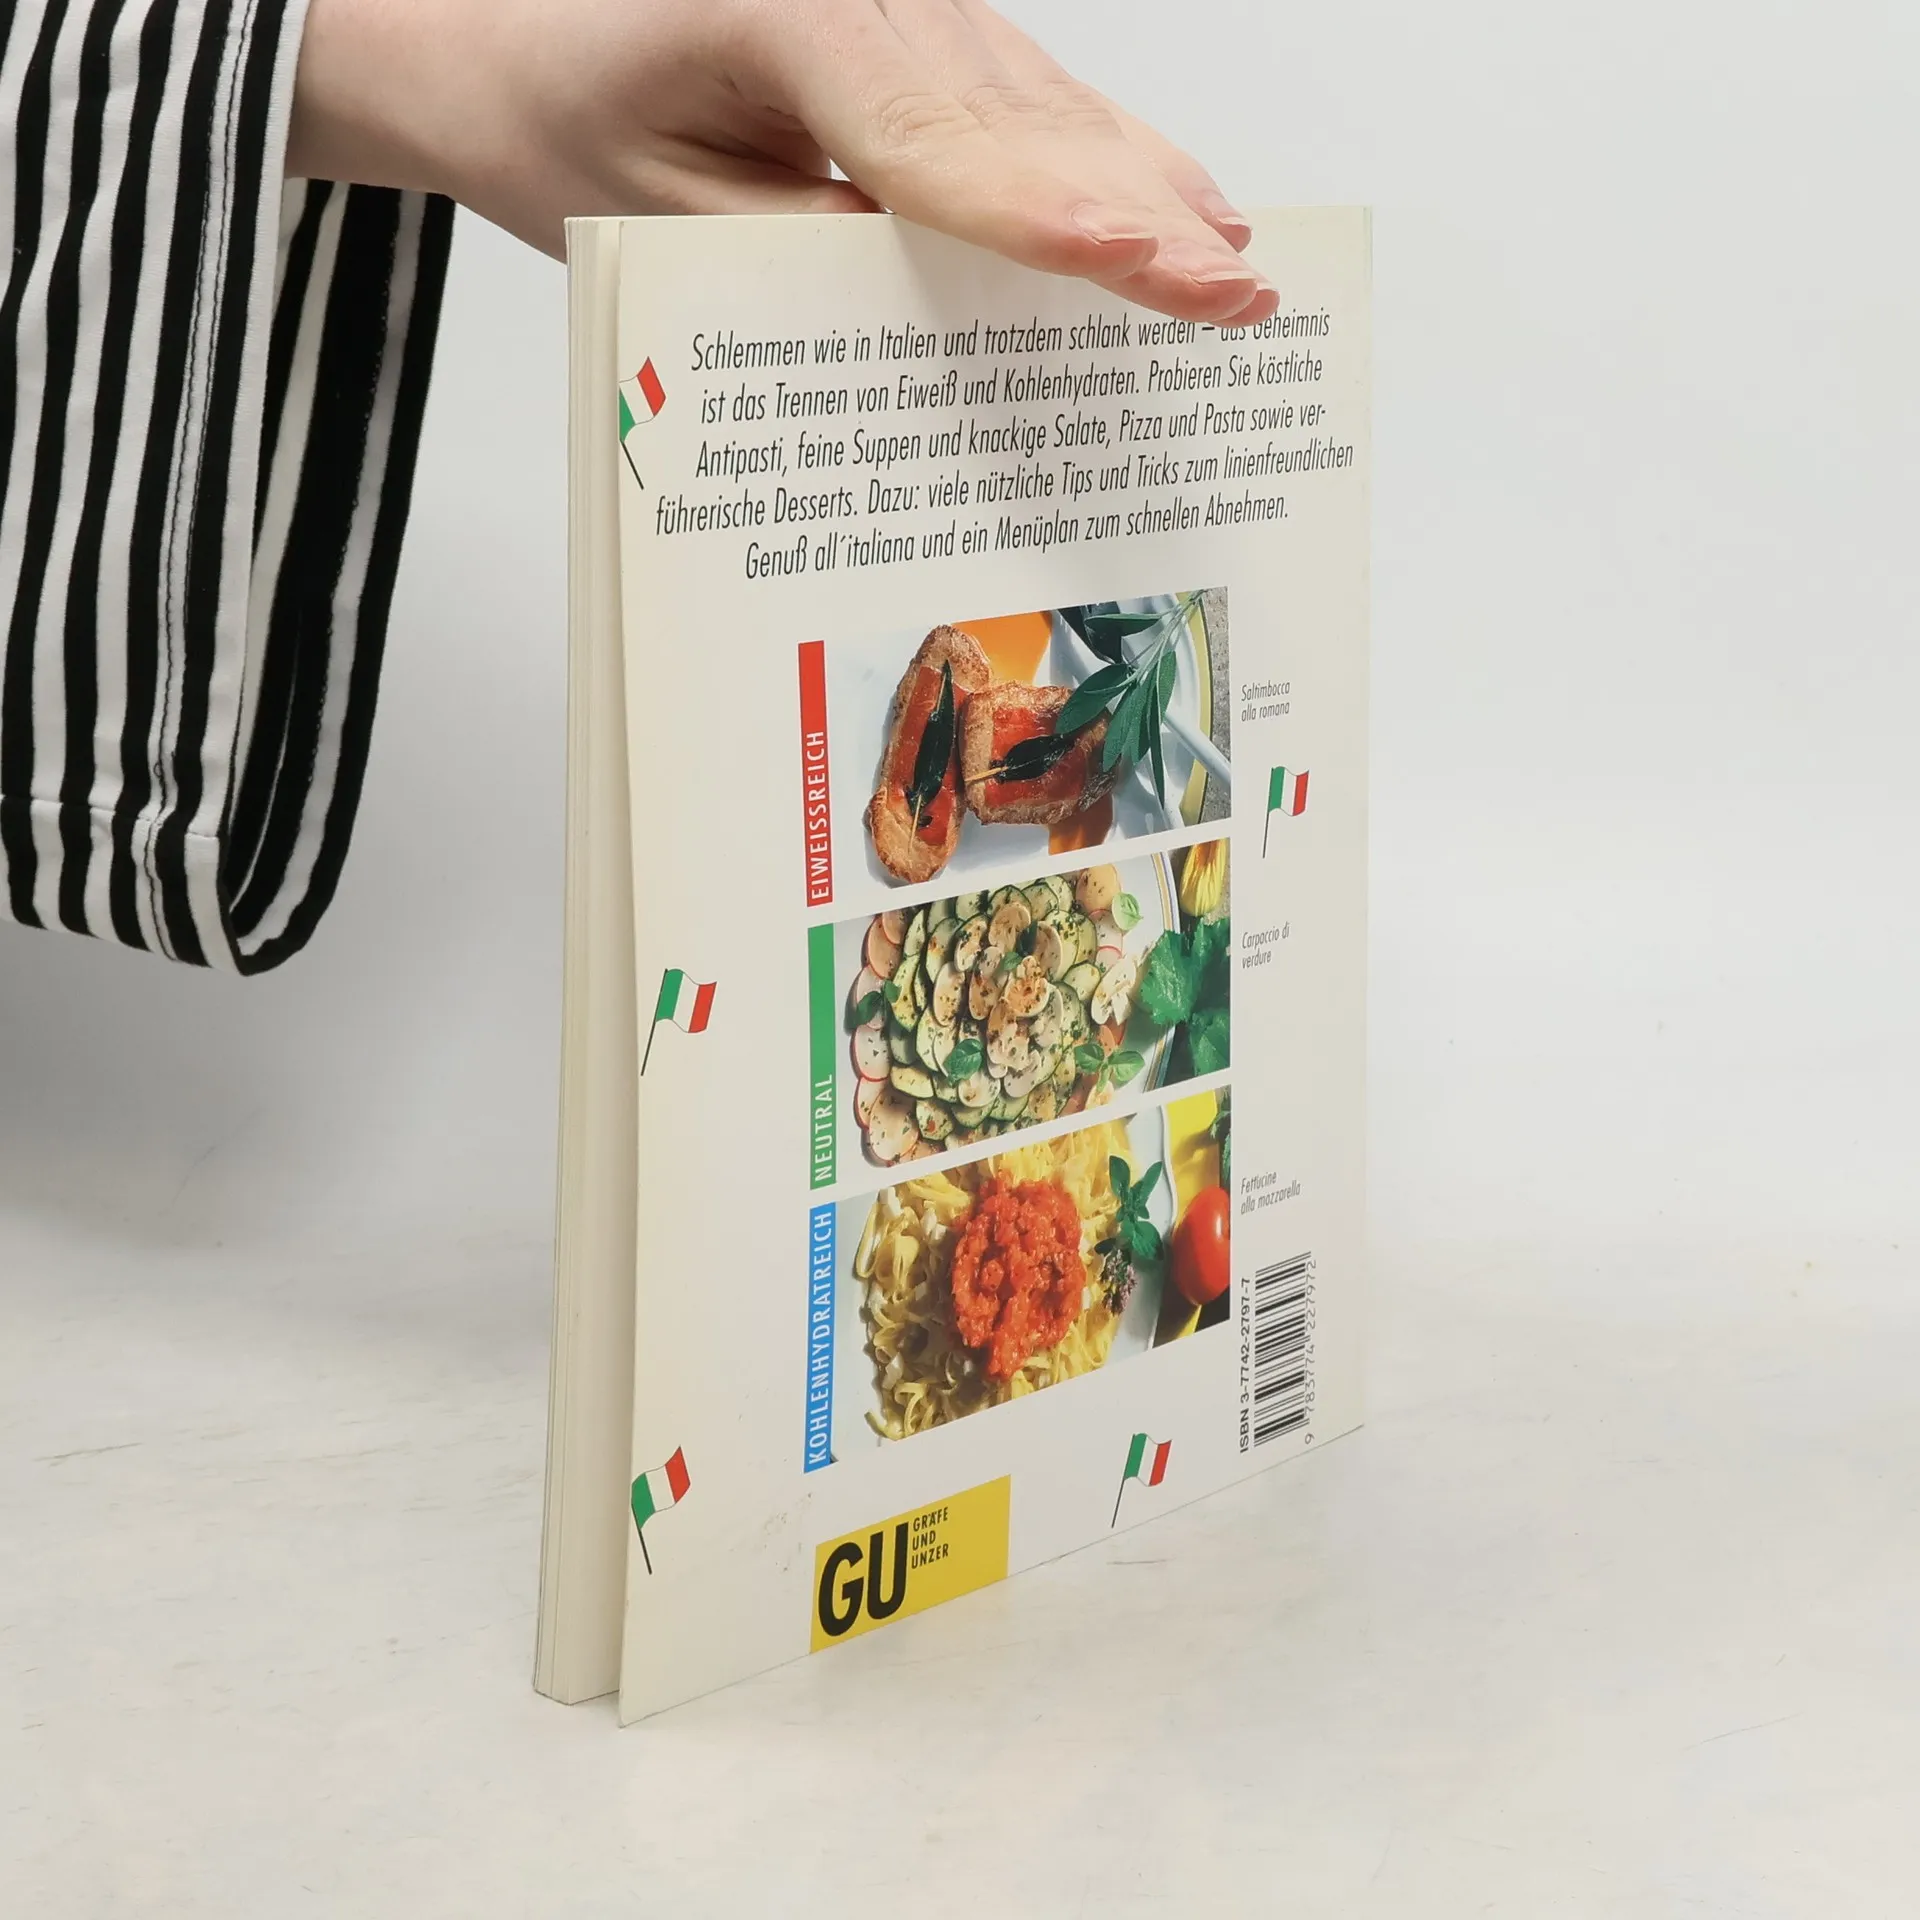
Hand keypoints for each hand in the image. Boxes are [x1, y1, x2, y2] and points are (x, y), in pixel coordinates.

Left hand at [288, 0, 1276, 323]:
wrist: (505, 44)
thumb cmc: (564, 124)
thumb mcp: (659, 224)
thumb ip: (800, 267)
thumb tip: (931, 327)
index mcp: (791, 17)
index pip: (942, 137)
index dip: (1049, 211)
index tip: (1139, 261)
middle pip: (1028, 124)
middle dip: (1142, 217)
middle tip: (1236, 294)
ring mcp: (905, 15)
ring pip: (1049, 112)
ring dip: (1150, 194)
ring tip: (1234, 270)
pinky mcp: (916, 46)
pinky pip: (1028, 108)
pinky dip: (1107, 164)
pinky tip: (1175, 202)